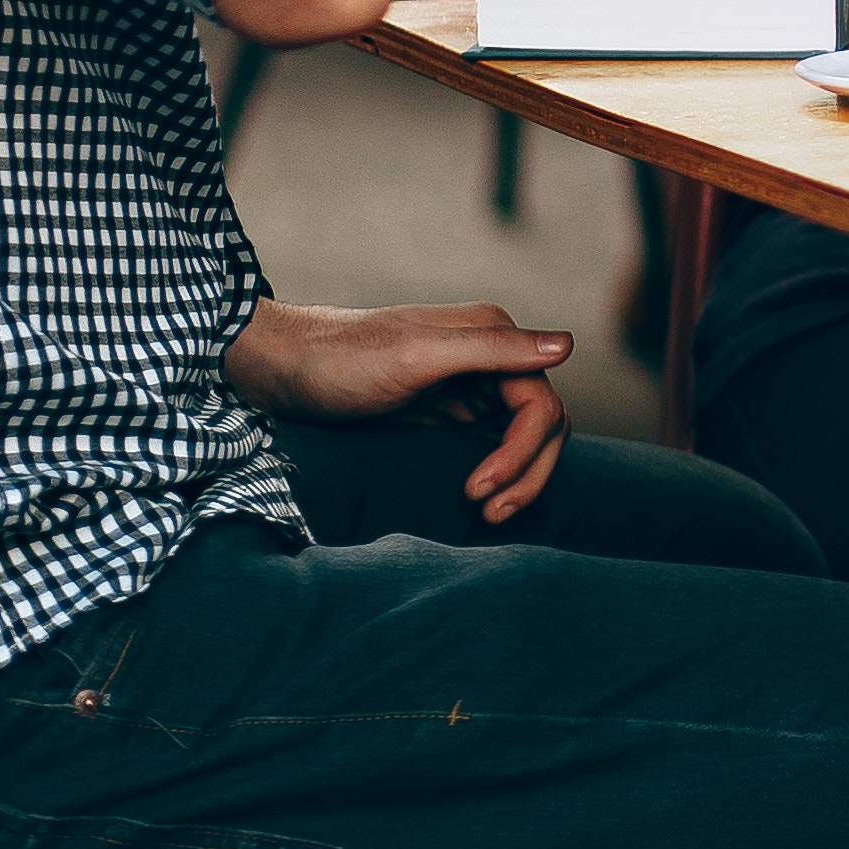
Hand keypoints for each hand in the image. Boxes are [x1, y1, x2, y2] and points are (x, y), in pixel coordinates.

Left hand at [224, 296, 572, 522]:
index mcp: (492, 335)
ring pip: (523, 436)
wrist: (279, 368)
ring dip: (518, 475)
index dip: (522, 454)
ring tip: (486, 511)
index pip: (541, 406)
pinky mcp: (447, 407)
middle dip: (526, 472)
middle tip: (488, 513)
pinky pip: (492, 441)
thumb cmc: (338, 360)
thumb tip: (568, 345)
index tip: (478, 491)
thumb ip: (491, 349)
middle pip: (543, 424)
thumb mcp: (414, 357)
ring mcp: (470, 382)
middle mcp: (490, 355)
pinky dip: (495, 469)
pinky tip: (476, 493)